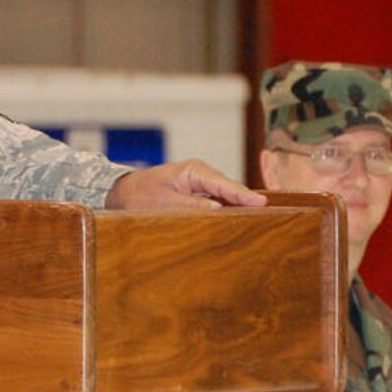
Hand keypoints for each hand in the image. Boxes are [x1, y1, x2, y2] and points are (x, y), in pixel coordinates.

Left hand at [105, 159, 265, 209]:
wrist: (122, 193)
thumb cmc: (140, 196)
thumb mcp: (164, 203)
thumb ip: (191, 206)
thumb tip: (218, 209)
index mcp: (194, 171)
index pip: (224, 184)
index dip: (243, 195)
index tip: (261, 203)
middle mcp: (200, 175)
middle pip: (229, 189)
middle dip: (246, 200)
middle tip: (269, 213)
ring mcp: (199, 184)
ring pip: (225, 196)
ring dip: (237, 206)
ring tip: (259, 218)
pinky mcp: (197, 194)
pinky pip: (217, 201)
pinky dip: (227, 209)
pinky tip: (237, 220)